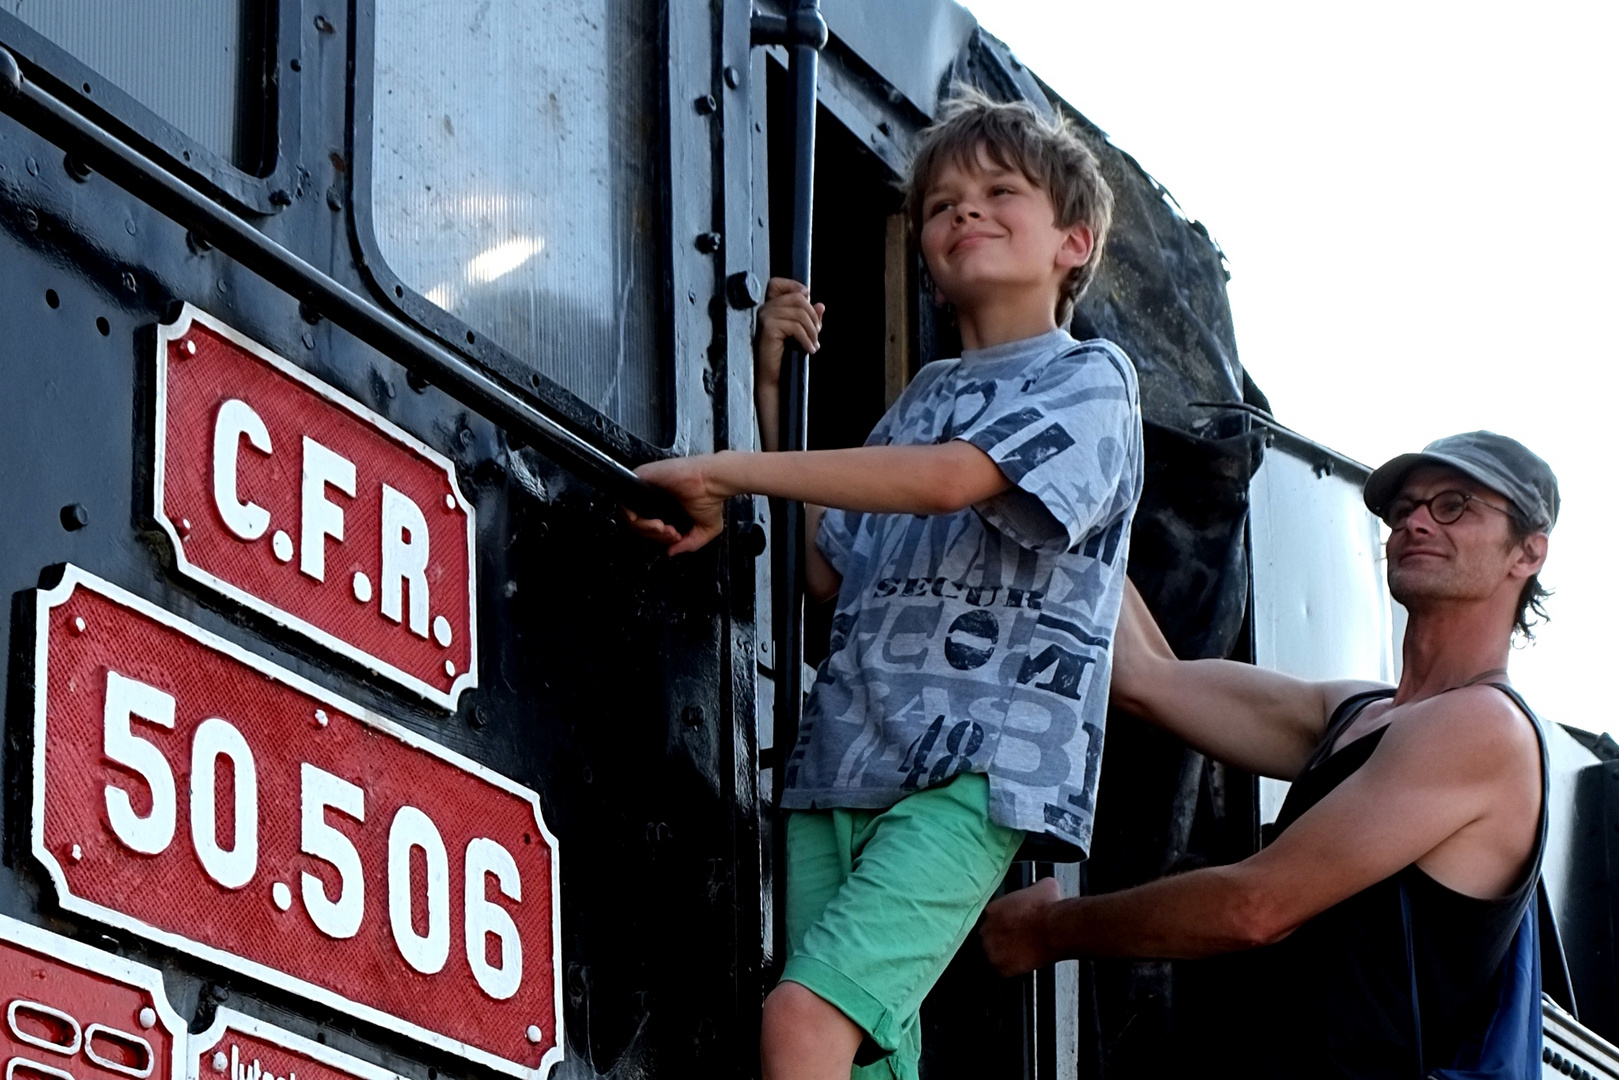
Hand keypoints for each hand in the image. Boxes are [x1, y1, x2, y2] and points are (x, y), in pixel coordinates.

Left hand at [626, 453, 733, 555]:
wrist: (712, 482)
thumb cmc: (711, 500)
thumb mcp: (706, 530)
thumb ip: (688, 544)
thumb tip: (670, 552)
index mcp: (664, 507)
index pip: (648, 528)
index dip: (659, 538)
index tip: (675, 537)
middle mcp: (653, 498)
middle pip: (638, 525)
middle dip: (655, 536)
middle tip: (672, 534)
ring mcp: (646, 489)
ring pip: (631, 517)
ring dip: (648, 530)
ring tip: (667, 529)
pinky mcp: (640, 480)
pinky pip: (626, 503)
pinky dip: (637, 519)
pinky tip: (657, 523)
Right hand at [755, 277, 824, 392]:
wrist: (773, 378)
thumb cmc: (784, 356)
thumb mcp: (801, 333)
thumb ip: (809, 318)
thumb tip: (820, 305)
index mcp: (769, 306)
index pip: (778, 283)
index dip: (795, 287)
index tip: (810, 301)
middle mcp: (764, 308)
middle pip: (796, 298)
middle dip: (812, 316)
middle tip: (816, 334)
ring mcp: (765, 317)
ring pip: (798, 313)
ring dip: (812, 330)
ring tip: (814, 344)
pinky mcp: (768, 328)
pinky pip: (795, 326)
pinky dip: (806, 338)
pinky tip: (809, 349)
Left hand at [979, 876, 1061, 975]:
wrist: (1054, 928)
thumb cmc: (1047, 906)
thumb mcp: (1042, 886)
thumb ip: (1033, 888)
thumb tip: (1040, 887)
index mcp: (990, 910)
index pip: (990, 919)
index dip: (1002, 924)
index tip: (1011, 927)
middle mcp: (985, 930)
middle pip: (987, 937)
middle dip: (999, 939)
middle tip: (1015, 941)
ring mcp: (991, 951)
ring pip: (993, 955)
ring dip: (1003, 955)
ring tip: (1018, 954)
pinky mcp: (1000, 968)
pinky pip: (1001, 971)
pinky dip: (1010, 969)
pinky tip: (1021, 964)